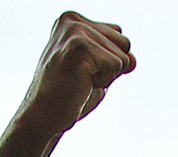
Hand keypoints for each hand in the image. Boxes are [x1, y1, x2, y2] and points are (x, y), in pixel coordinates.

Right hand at [24, 13, 135, 131]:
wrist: (45, 116)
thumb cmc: (69, 96)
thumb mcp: (98, 70)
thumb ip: (117, 58)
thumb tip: (133, 60)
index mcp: (73, 20)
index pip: (119, 35)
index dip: (108, 61)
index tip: (82, 70)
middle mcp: (72, 20)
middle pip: (124, 42)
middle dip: (110, 67)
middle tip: (82, 77)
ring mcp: (75, 31)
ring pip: (122, 56)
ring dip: (106, 76)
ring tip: (80, 81)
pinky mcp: (80, 47)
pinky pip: (117, 65)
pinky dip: (103, 81)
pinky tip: (80, 84)